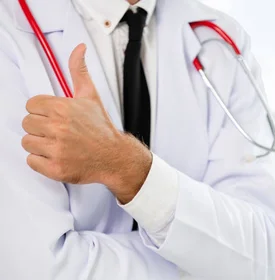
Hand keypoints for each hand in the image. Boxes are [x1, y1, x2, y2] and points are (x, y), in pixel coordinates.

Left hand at [21, 43, 150, 202]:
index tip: (55, 117)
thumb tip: (79, 48)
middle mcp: (59, 128)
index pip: (31, 105)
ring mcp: (57, 150)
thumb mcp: (90, 96)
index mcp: (64, 109)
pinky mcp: (55, 168)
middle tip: (57, 131)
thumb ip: (79, 70)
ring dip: (40, 145)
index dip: (43, 111)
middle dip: (40, 127)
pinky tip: (58, 156)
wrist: (115, 156)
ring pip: (27, 143)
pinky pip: (31, 161)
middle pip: (27, 124)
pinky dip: (42, 161)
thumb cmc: (101, 128)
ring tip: (58, 144)